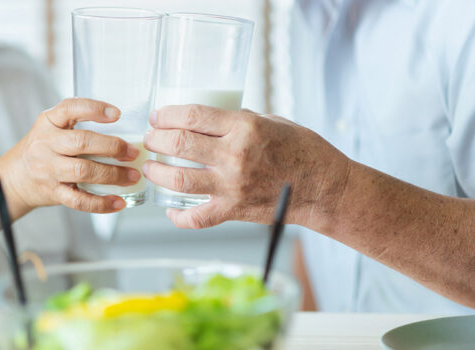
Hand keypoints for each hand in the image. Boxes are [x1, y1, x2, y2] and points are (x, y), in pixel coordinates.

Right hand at [0, 98, 140, 213]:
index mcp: (48, 122)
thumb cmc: (43, 150)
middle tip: (133, 152)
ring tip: (132, 175)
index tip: (117, 114)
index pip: (69, 108)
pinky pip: (79, 200)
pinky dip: (101, 203)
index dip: (94, 109)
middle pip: (81, 142)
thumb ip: (78, 125)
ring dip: (113, 174)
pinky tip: (118, 201)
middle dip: (112, 147)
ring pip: (83, 171)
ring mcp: (48, 170)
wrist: (13, 178)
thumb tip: (124, 130)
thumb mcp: (52, 128)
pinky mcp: (53, 193)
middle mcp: (45, 144)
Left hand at [142, 105, 350, 228]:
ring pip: (179, 179)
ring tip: (151, 167)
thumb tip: (210, 121)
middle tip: (150, 138)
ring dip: (158, 172)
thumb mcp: (272, 121)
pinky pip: (197, 218)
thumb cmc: (303, 151)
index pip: (193, 116)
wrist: (324, 188)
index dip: (168, 114)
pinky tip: (169, 210)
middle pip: (179, 144)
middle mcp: (235, 156)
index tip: (158, 116)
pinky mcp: (234, 210)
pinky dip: (178, 217)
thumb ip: (239, 120)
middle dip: (157, 139)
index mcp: (245, 128)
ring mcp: (232, 186)